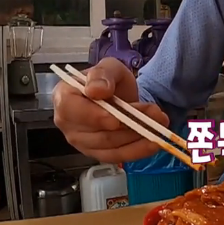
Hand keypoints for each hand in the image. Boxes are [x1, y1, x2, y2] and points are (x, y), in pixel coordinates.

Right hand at [53, 57, 169, 163]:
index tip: (117, 118)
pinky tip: (153, 143)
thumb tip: (96, 90)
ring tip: (160, 125)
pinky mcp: (96, 153)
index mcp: (64, 97)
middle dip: (130, 125)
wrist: (117, 95)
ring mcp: (81, 142)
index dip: (95, 117)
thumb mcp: (109, 68)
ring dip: (138, 137)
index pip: (73, 111)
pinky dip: (137, 151)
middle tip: (156, 114)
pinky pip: (117, 156)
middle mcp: (67, 124)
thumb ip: (103, 74)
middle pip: (97, 133)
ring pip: (110, 146)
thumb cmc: (108, 81)